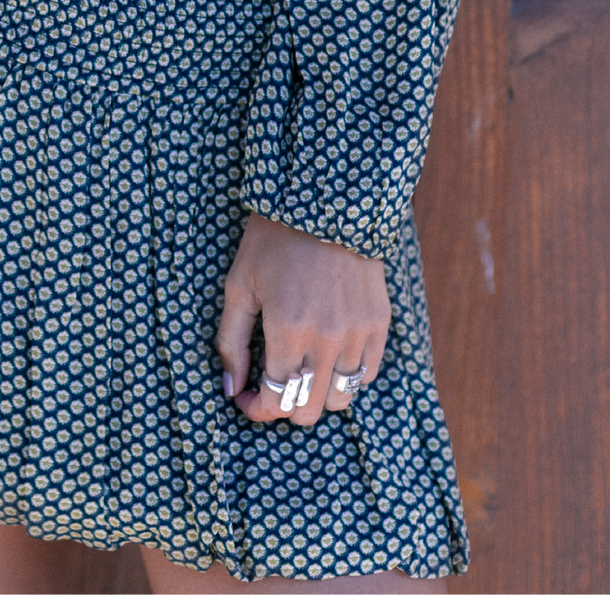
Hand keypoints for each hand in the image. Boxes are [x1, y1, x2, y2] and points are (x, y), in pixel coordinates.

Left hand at [216, 214, 390, 424]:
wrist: (325, 199)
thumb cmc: (274, 240)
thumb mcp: (239, 285)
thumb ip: (231, 341)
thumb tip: (231, 389)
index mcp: (288, 330)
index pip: (275, 399)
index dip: (257, 409)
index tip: (246, 399)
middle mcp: (327, 339)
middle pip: (308, 408)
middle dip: (283, 406)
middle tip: (271, 386)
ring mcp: (358, 333)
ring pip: (340, 399)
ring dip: (316, 396)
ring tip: (301, 373)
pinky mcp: (379, 323)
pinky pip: (366, 375)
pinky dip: (346, 378)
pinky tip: (329, 359)